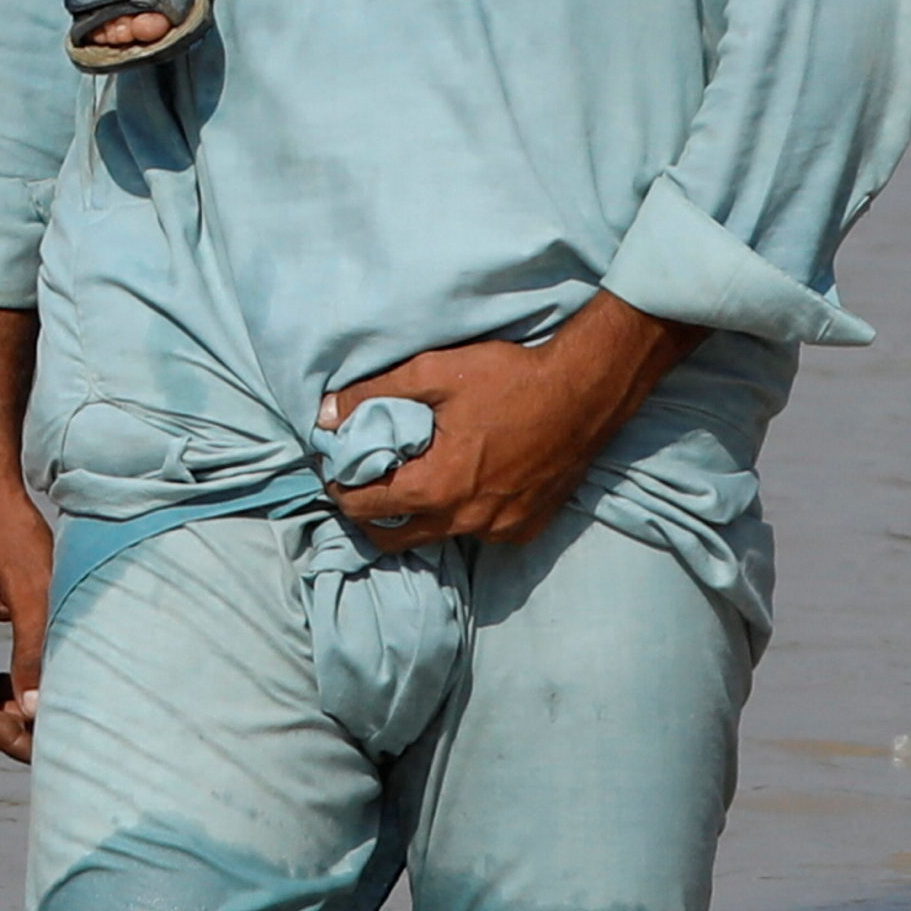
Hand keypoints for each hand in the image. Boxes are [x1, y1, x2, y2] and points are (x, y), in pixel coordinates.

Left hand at [323, 295, 683, 552]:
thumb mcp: (434, 373)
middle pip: (393, 538)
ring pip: (438, 536)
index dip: (341, 489)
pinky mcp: (526, 527)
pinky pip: (479, 532)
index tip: (337, 470)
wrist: (586, 391)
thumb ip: (374, 394)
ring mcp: (499, 529)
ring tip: (413, 479)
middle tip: (364, 483)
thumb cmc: (510, 378)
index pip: (364, 508)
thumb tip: (325, 415)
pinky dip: (461, 515)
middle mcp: (465, 520)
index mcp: (436, 487)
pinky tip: (464, 482)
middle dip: (369, 516)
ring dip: (417, 517)